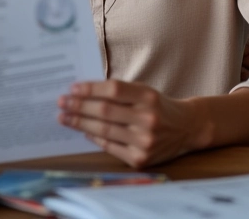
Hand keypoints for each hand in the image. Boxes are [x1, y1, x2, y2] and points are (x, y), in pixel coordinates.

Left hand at [58, 79, 202, 167]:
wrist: (187, 128)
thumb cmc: (157, 105)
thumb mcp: (143, 91)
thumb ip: (118, 91)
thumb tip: (81, 92)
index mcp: (148, 96)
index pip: (113, 90)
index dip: (90, 89)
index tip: (72, 88)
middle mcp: (148, 119)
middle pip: (105, 111)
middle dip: (78, 106)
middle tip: (61, 103)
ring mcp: (145, 141)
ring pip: (104, 130)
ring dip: (80, 123)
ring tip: (65, 118)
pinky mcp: (141, 159)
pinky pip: (110, 147)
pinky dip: (94, 138)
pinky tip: (83, 132)